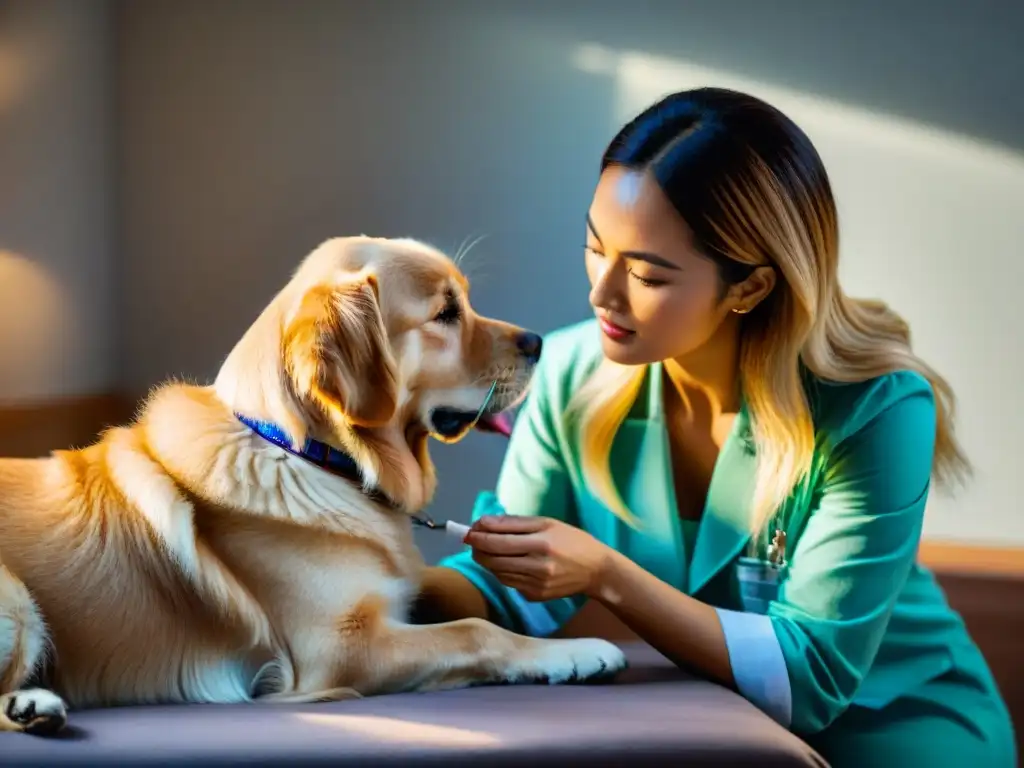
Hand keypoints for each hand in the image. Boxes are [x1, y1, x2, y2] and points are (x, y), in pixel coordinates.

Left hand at [464, 515, 613, 601]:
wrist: (596, 570)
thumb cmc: (571, 540)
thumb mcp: (546, 523)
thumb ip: (512, 523)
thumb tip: (483, 523)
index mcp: (542, 544)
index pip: (499, 542)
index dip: (479, 537)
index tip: (468, 531)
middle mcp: (538, 567)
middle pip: (494, 560)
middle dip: (478, 549)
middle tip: (472, 540)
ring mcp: (536, 585)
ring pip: (498, 573)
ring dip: (487, 561)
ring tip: (486, 549)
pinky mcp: (535, 596)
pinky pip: (509, 583)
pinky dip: (500, 572)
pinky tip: (505, 562)